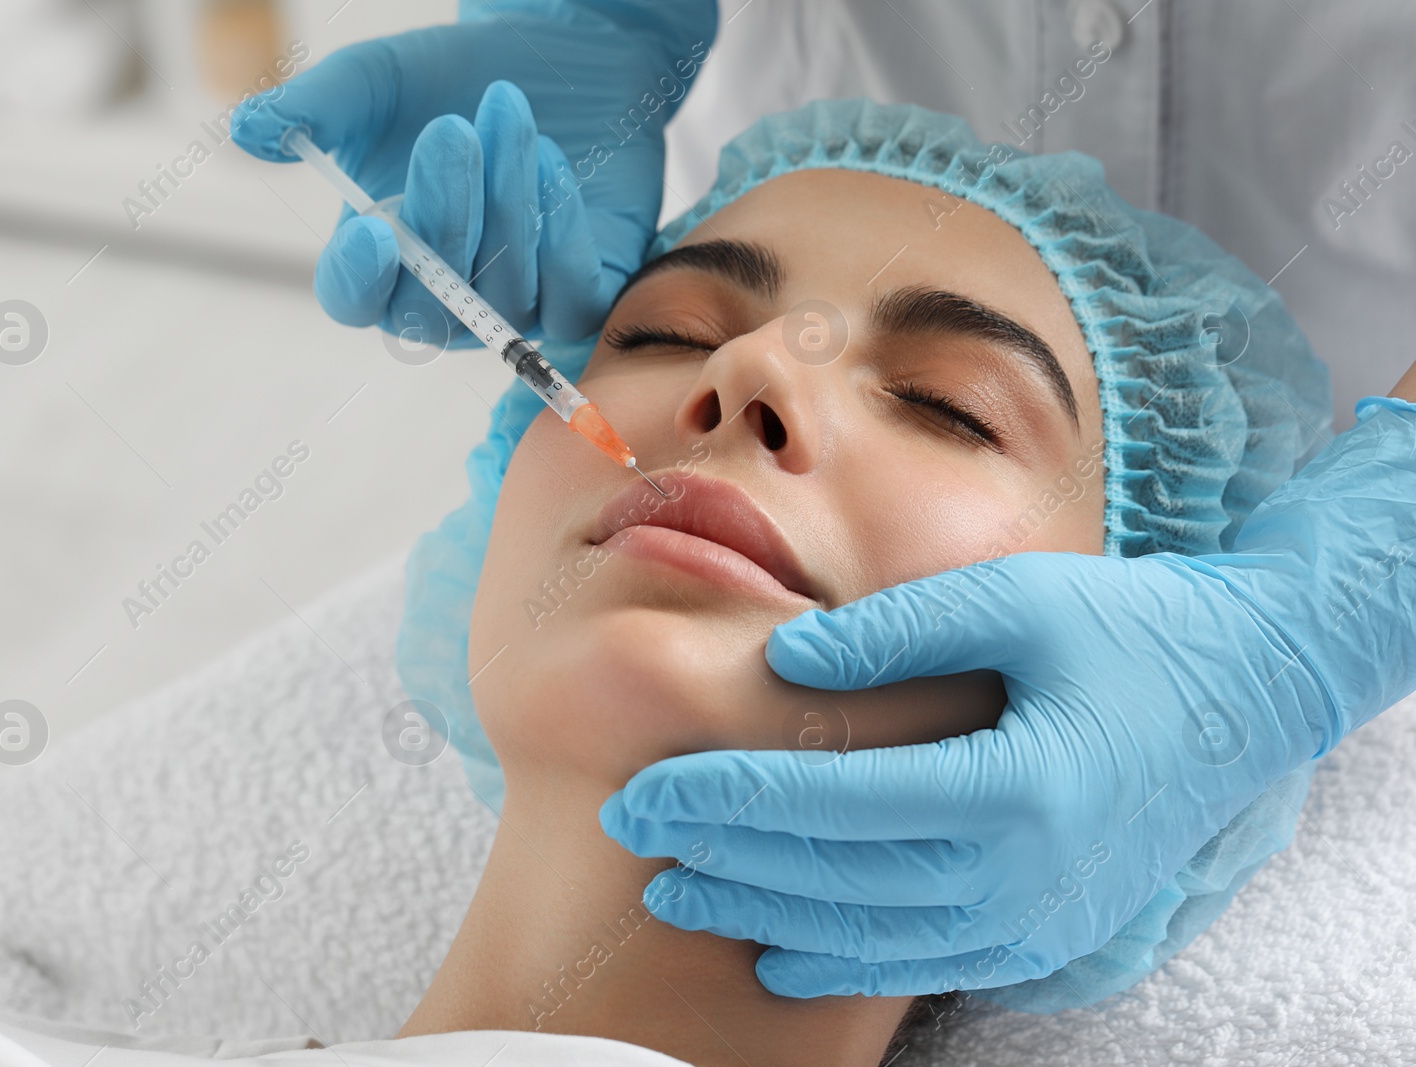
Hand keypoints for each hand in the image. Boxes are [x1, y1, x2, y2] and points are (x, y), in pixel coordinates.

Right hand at [231, 2, 715, 342]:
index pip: (356, 301)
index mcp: (380, 262)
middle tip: (450, 130)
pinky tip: (549, 161)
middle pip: (431, 306)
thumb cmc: (452, 78)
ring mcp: (516, 304)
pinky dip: (559, 232)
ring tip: (507, 110)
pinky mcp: (582, 293)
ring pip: (505, 294)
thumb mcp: (375, 82)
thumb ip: (315, 109)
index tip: (372, 229)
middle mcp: (445, 299)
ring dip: (504, 200)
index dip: (359, 279)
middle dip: (442, 219)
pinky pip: (571, 299)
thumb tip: (247, 130)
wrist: (553, 54)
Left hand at [601, 396, 1415, 995]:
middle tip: (635, 835)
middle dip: (723, 861)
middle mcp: (1026, 875)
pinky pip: (922, 964)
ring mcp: (1039, 919)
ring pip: (868, 937)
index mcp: (1018, 786)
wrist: (1245, 695)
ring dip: (763, 916)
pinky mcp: (1045, 936)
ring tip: (679, 892)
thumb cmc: (1130, 631)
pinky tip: (775, 950)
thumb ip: (898, 629)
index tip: (646, 788)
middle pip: (838, 880)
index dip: (730, 799)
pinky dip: (840, 962)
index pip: (836, 803)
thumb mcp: (1019, 599)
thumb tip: (785, 660)